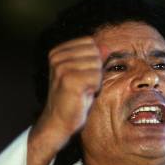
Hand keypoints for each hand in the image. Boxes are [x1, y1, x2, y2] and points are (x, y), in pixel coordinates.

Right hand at [27, 37, 101, 164]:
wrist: (59, 121)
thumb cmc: (74, 97)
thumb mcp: (84, 72)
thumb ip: (94, 57)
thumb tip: (107, 46)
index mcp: (57, 51)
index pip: (90, 43)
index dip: (93, 60)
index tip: (81, 76)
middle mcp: (57, 57)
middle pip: (95, 53)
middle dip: (95, 70)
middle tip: (83, 85)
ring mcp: (62, 68)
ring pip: (97, 65)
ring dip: (95, 80)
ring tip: (82, 90)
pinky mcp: (69, 80)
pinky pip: (97, 78)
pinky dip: (95, 88)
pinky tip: (83, 95)